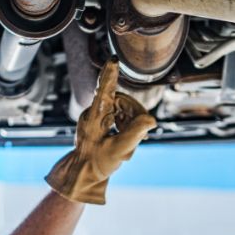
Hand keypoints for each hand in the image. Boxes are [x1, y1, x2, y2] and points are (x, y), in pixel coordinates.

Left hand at [45, 58, 155, 204]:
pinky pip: (119, 114)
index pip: (104, 91)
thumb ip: (135, 134)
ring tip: (129, 143)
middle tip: (142, 135)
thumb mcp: (118, 150)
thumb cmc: (97, 163)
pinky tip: (127, 139)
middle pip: (122, 101)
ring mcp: (96, 115)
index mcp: (95, 116)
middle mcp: (94, 111)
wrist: (83, 173)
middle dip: (135, 116)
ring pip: (123, 108)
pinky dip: (127, 125)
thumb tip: (151, 120)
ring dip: (131, 123)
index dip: (110, 75)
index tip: (113, 60)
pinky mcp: (99, 119)